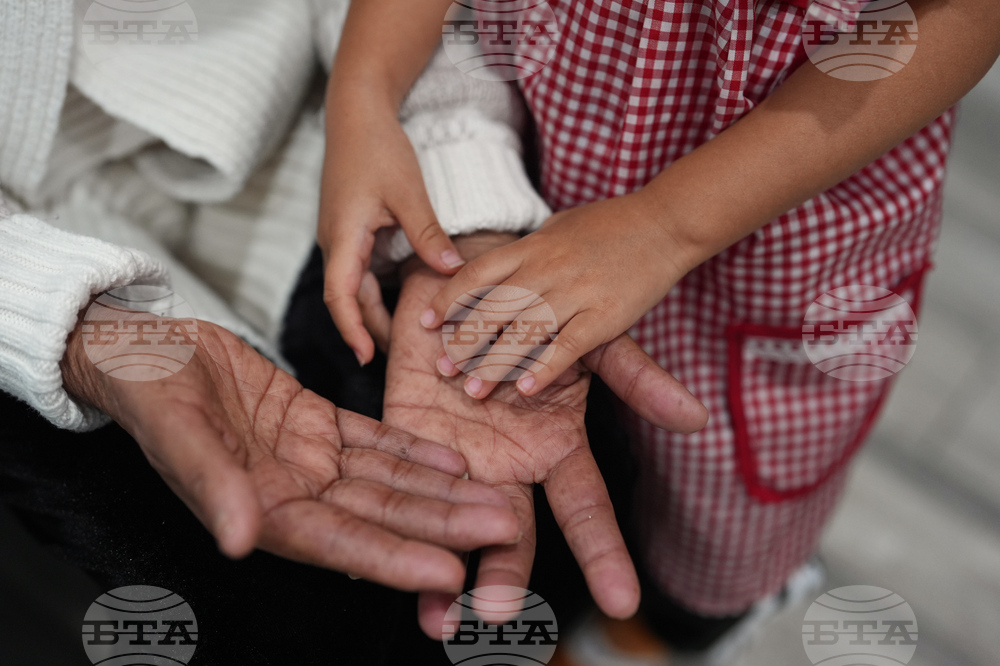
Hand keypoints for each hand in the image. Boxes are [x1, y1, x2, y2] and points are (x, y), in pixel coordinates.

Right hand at [60, 312, 519, 592]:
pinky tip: (453, 457)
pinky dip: (413, 451)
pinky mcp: (315, 422)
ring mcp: (309, 459)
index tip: (450, 570)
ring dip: (442, 491)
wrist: (145, 348)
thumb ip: (215, 487)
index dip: (396, 559)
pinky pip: (375, 440)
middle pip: (383, 515)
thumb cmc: (149, 392)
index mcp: (263, 510)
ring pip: (389, 480)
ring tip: (495, 497)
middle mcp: (295, 493)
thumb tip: (240, 540)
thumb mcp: (177, 434)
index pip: (342, 543)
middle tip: (502, 528)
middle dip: (443, 525)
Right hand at [319, 87, 463, 363]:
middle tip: (400, 359)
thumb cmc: (377, 148)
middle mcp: (335, 242)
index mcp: (342, 237)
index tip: (367, 359)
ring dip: (372, 313)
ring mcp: (340, 237)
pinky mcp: (349, 230)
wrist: (355, 114)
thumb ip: (427, 234)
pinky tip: (399, 301)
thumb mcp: (408, 192)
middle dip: (369, 330)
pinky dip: (375, 292)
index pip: (339, 297)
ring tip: (403, 339)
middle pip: (347, 300)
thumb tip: (450, 271)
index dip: (352, 330)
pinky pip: (359, 271)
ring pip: (353, 287)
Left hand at [383, 234, 706, 637]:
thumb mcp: (589, 343)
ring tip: (441, 621)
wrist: (467, 270)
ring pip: (453, 529)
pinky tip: (386, 566)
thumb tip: (697, 419)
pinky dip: (397, 531)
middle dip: (506, 578)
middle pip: (511, 536)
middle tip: (501, 616)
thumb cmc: (535, 307)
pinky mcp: (407, 443)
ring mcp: (457, 460)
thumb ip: (636, 380)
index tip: (624, 603)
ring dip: (445, 576)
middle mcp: (507, 465)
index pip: (584, 511)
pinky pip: (402, 490)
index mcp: (555, 448)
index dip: (603, 555)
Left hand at [418, 193, 693, 398]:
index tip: (428, 320)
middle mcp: (547, 269)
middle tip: (442, 366)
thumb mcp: (559, 225)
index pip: (477, 273)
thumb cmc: (611, 223)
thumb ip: (528, 250)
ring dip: (494, 363)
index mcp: (532, 246)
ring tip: (473, 388)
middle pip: (492, 308)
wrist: (666, 221)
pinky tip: (526, 389)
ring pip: (523, 332)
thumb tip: (500, 267)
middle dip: (463, 340)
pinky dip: (545, 368)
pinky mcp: (605, 315)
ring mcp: (576, 292)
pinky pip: (568, 346)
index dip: (449, 298)